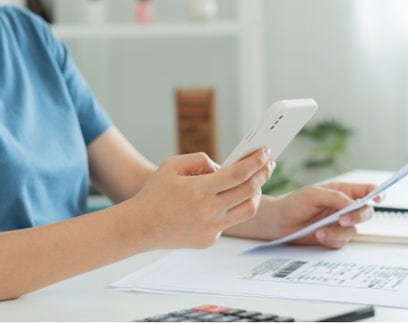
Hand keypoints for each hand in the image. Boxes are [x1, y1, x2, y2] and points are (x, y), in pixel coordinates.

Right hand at [125, 149, 273, 248]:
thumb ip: (200, 159)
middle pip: (249, 191)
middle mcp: (209, 211)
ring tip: (255, 183)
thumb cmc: (155, 193)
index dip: (256, 162)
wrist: (140, 227)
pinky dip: (232, 209)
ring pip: (248, 210)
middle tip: (268, 165)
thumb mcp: (172, 165)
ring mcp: (211, 229)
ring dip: (255, 194)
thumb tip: (223, 166)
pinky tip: (226, 201)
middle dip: (263, 175)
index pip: (239, 174)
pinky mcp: (210, 240)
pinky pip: (229, 222)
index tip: (266, 153)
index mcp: (200, 190)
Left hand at [271, 182, 381, 247]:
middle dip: (357, 217)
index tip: (379, 198)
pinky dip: (332, 239)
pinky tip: (319, 235)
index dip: (377, 193)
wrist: (280, 223)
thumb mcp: (314, 195)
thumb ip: (335, 197)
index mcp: (343, 192)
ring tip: (320, 231)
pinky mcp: (334, 237)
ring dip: (338, 232)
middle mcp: (345, 207)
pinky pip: (342, 242)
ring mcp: (340, 223)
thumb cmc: (295, 204)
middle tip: (342, 219)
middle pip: (366, 212)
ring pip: (354, 230)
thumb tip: (352, 204)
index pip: (367, 191)